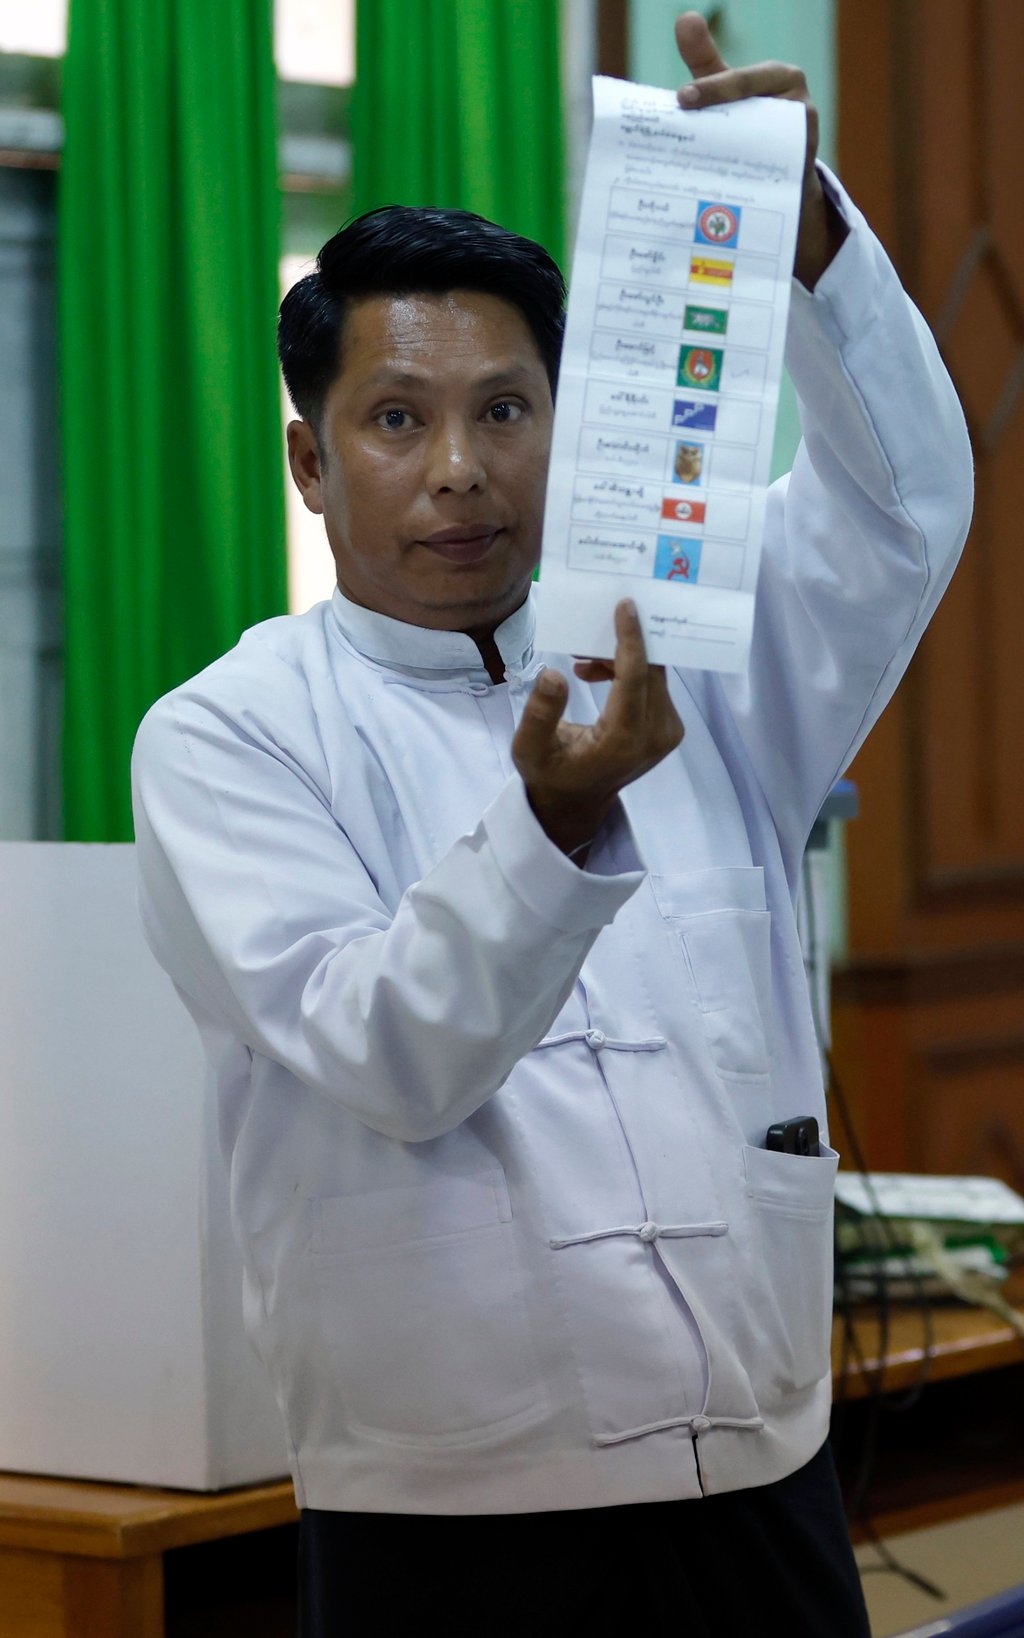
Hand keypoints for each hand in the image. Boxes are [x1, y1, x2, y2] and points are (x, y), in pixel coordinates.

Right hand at [512, 600, 683, 859]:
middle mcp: (655, 736)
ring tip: (583, 663)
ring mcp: (667, 733)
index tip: (626, 606)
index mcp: (623, 740)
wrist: (576, 802)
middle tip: (584, 636)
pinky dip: (630, 671)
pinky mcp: (669, 728)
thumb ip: (540, 712)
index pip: (636, 678)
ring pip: (654, 674)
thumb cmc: (550, 773)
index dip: (631, 639)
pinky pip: (655, 685)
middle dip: (621, 644)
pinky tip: (596, 674)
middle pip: (650, 671)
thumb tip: (554, 672)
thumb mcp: (529, 748)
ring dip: (622, 658)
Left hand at [673, 10, 846, 288]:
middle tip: (681, 125)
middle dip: (716, 120)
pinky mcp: (798, 177)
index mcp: (782, 77)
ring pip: (759, 149)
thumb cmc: (749, 121)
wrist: (779, 174)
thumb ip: (706, 60)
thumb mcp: (727, 89)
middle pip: (751, 115)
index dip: (712, 88)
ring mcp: (802, 143)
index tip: (682, 97)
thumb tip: (685, 18)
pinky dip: (743, 186)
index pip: (743, 80)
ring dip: (727, 159)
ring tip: (695, 168)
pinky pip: (769, 181)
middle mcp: (799, 106)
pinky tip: (717, 194)